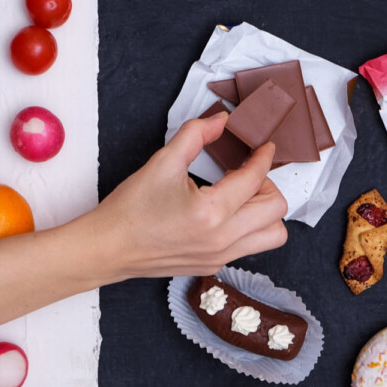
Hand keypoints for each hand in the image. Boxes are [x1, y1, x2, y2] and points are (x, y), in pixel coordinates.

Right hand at [83, 112, 288, 279]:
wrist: (109, 247)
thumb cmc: (130, 209)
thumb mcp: (162, 162)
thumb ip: (196, 134)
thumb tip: (221, 121)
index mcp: (211, 211)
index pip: (255, 179)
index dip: (263, 157)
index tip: (263, 147)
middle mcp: (222, 239)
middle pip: (276, 210)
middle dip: (268, 184)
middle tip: (248, 172)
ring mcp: (220, 256)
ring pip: (273, 235)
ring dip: (266, 212)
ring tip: (242, 197)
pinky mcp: (213, 265)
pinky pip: (250, 246)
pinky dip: (249, 227)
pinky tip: (226, 213)